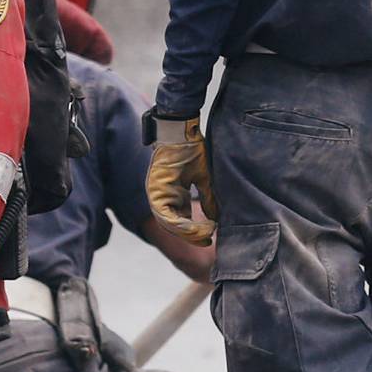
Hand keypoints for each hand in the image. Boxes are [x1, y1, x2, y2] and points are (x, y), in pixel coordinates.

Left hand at [146, 116, 216, 240]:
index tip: (210, 236)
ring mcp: (157, 194)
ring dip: (187, 232)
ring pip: (168, 223)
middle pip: (174, 225)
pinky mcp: (155, 190)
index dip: (195, 230)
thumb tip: (216, 217)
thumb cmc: (192, 150)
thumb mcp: (203, 177)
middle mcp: (164, 196)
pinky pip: (164, 214)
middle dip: (191, 236)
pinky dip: (180, 224)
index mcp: (174, 194)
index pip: (182, 219)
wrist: (181, 131)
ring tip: (204, 235)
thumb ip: (208, 197)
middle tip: (207, 240)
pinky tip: (195, 227)